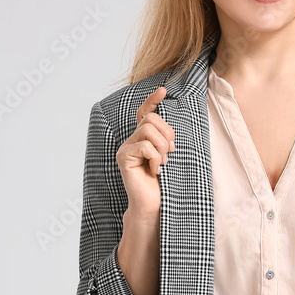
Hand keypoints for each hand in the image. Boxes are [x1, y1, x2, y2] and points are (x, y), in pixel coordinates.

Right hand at [116, 87, 174, 216]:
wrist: (154, 205)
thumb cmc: (163, 183)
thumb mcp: (168, 157)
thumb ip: (166, 141)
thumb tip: (170, 129)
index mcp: (143, 139)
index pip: (145, 113)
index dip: (152, 100)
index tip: (163, 90)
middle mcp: (132, 140)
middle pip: (151, 119)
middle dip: (167, 134)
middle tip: (170, 153)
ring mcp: (126, 148)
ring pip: (148, 130)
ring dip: (162, 146)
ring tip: (162, 163)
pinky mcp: (124, 157)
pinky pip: (144, 146)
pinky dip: (155, 157)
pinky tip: (155, 170)